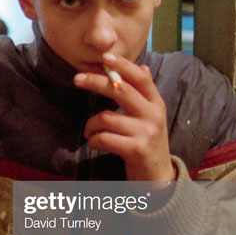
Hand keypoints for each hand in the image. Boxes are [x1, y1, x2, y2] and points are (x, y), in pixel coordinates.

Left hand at [73, 52, 175, 181]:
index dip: (123, 65)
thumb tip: (143, 67)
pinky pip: (105, 138)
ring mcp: (146, 132)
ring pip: (107, 117)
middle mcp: (153, 115)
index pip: (140, 78)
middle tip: (77, 79)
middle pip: (120, 90)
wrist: (158, 178)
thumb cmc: (148, 143)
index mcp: (156, 103)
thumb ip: (144, 94)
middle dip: (95, 81)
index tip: (105, 56)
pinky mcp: (137, 149)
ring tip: (89, 132)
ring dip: (90, 125)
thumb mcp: (151, 117)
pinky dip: (94, 140)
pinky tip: (95, 143)